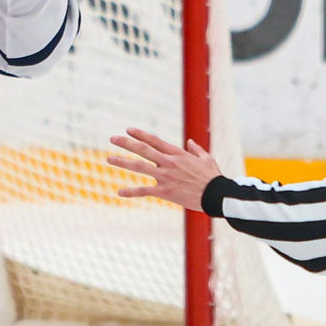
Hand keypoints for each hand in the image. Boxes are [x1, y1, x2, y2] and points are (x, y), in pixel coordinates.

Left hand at [106, 127, 225, 211]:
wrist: (216, 195)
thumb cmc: (212, 177)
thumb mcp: (206, 159)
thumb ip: (196, 150)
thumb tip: (190, 142)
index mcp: (178, 154)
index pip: (155, 141)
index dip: (140, 135)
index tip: (128, 130)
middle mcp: (169, 162)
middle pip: (143, 150)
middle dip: (126, 143)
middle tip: (112, 139)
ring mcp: (165, 176)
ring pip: (139, 167)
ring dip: (123, 162)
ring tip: (109, 159)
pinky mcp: (165, 191)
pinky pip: (144, 190)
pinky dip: (131, 191)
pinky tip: (120, 192)